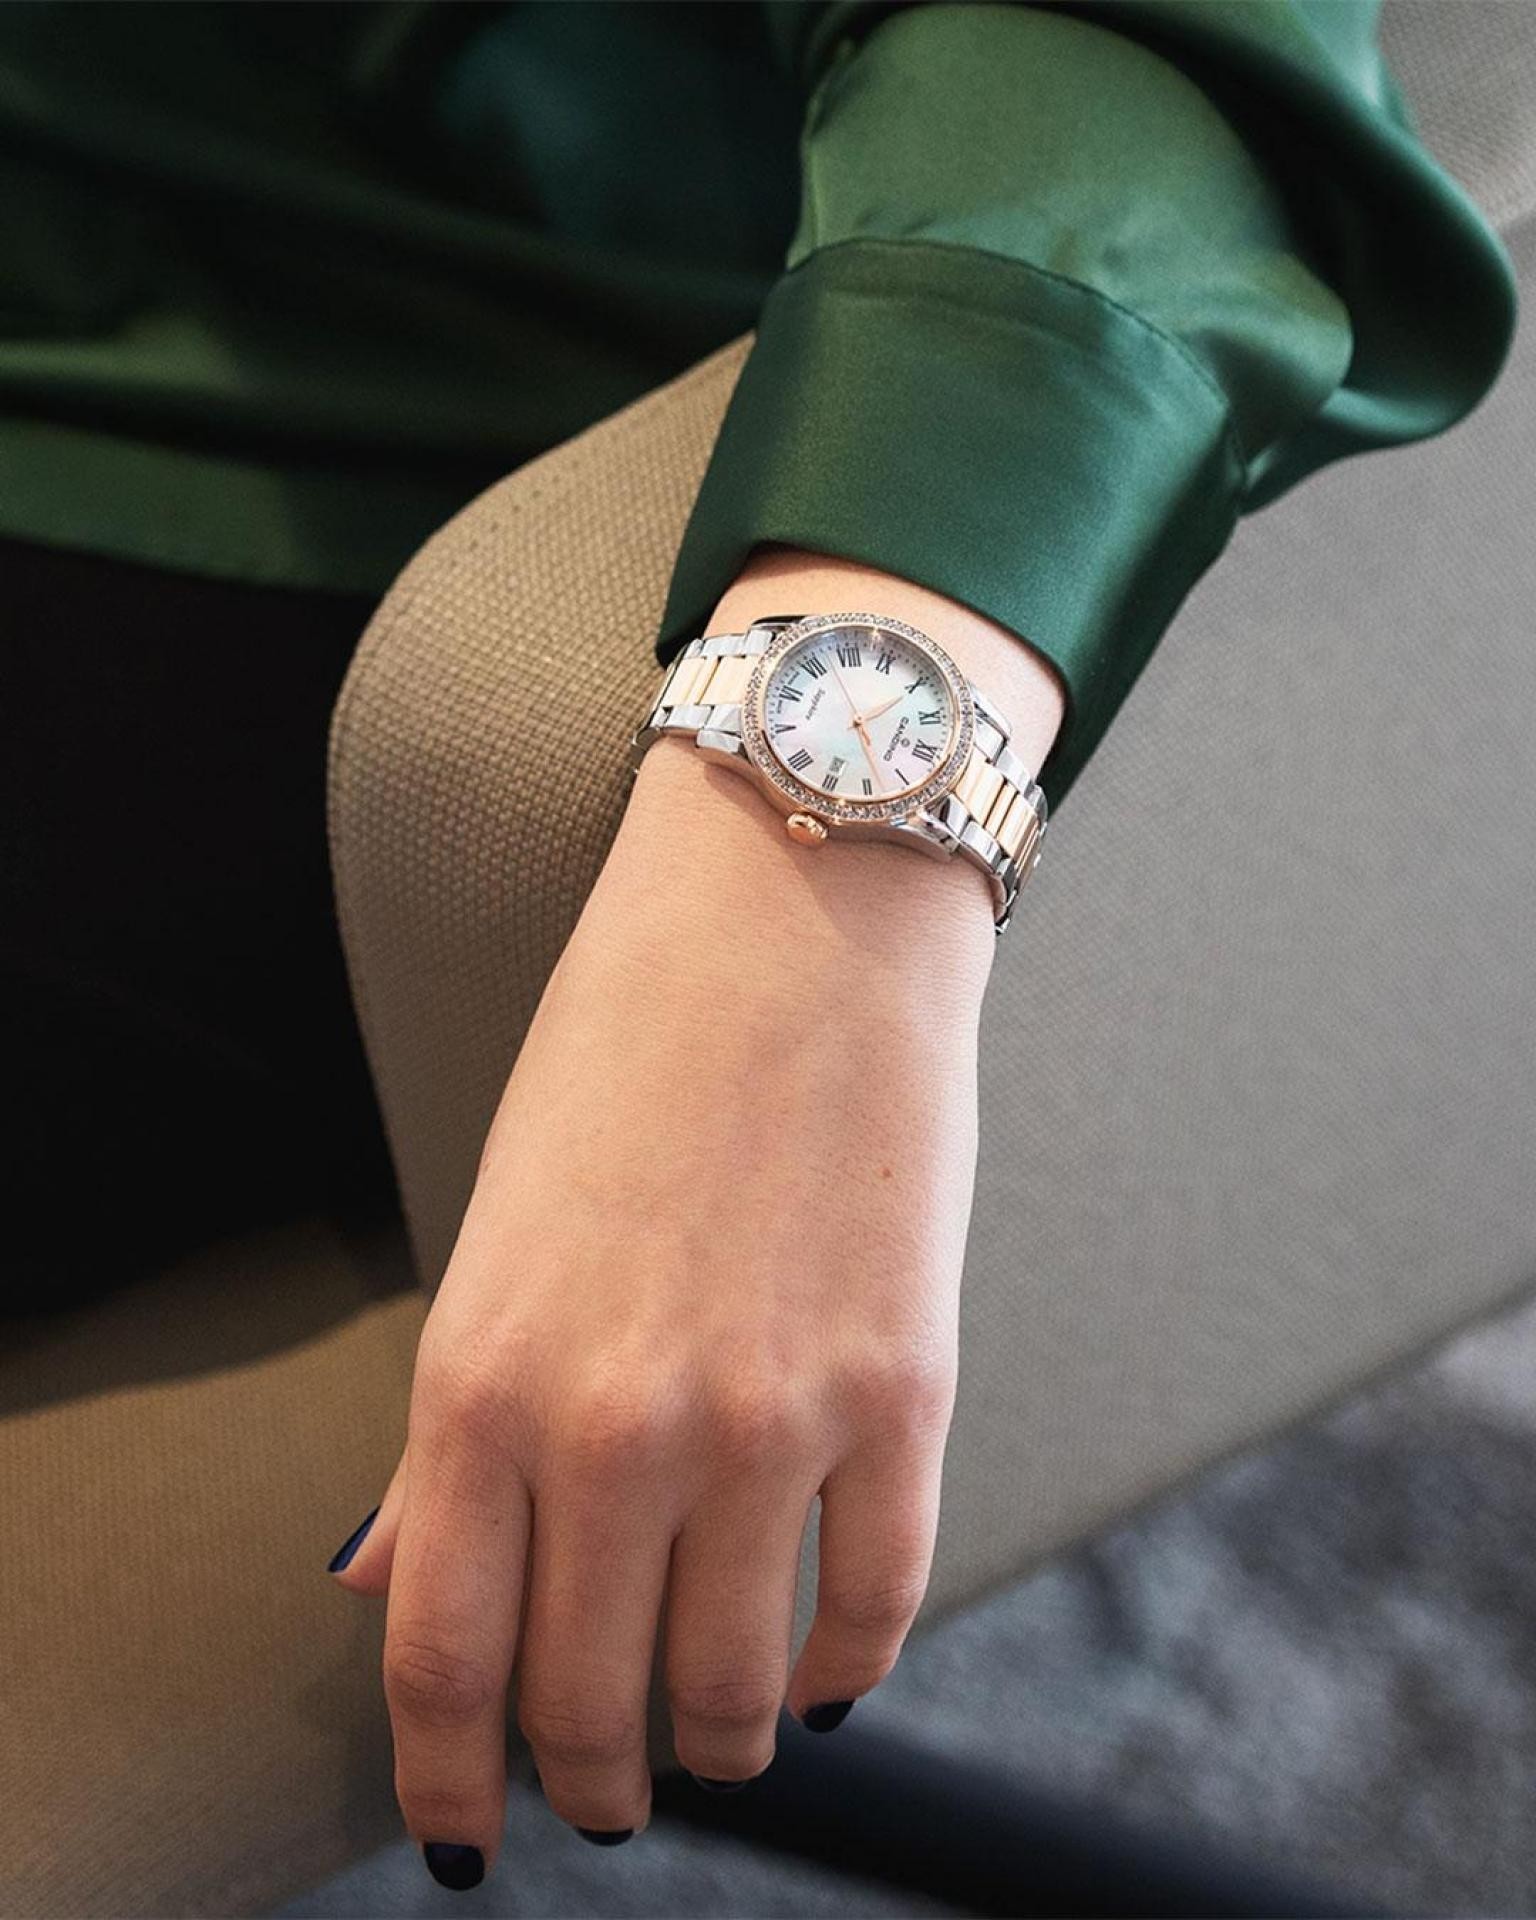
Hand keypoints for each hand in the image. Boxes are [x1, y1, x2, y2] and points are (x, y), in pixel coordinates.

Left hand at [331, 546, 1064, 1877]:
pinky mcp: (904, 1388)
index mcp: (483, 1376)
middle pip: (589, 1702)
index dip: (450, 1777)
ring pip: (732, 1686)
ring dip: (717, 1745)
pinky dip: (844, 1669)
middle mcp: (616, 1423)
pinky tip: (822, 1671)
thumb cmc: (627, 1053)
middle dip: (588, 1781)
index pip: (444, 1656)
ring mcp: (771, 1414)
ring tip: (716, 1740)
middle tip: (601, 1792)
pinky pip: (877, 1601)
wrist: (793, 914)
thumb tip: (397, 1580)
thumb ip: (453, 1433)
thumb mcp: (496, 1231)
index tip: (464, 1828)